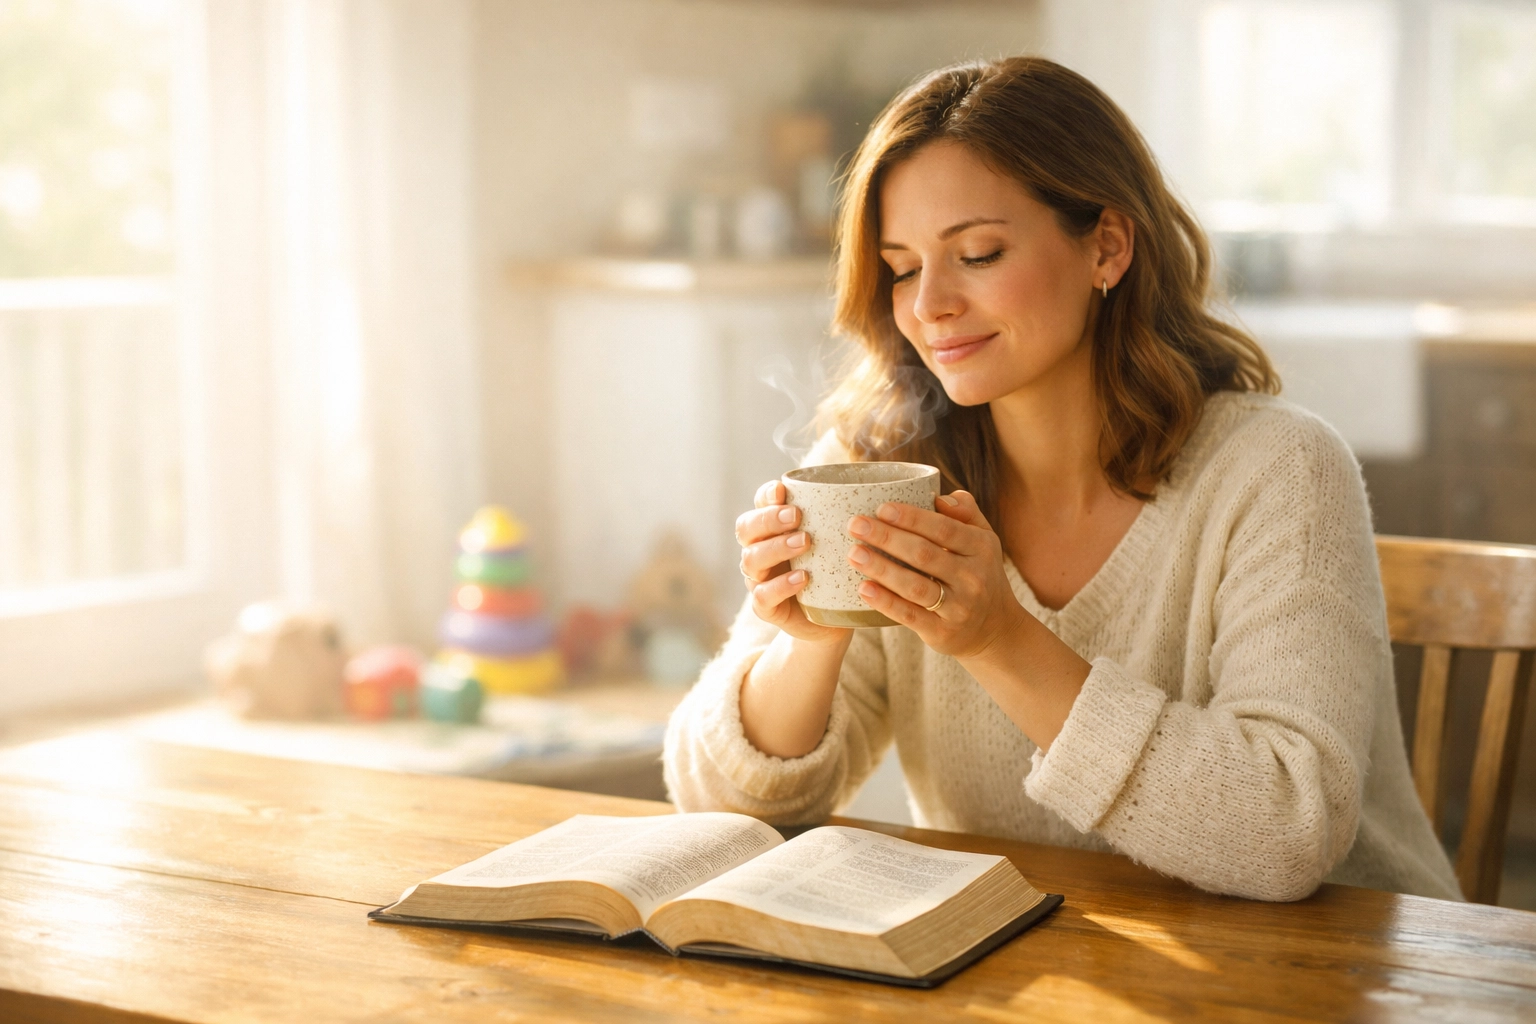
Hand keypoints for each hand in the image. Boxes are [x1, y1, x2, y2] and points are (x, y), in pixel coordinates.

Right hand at [736, 480, 851, 644]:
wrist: (834, 619)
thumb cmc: (835, 572)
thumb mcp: (839, 543)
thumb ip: (841, 520)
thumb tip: (872, 490)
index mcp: (774, 529)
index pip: (760, 503)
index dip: (766, 495)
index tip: (782, 489)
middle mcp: (760, 550)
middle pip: (746, 527)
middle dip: (768, 518)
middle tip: (796, 516)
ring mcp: (759, 579)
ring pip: (751, 559)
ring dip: (776, 547)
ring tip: (805, 542)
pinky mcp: (766, 607)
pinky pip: (763, 595)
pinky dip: (781, 586)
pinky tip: (803, 578)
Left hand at [845, 490, 1025, 660]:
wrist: (995, 628)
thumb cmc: (979, 572)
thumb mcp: (984, 539)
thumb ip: (965, 512)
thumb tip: (938, 497)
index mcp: (981, 548)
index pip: (944, 529)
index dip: (912, 518)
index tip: (881, 508)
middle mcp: (972, 578)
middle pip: (924, 554)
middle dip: (887, 538)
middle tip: (855, 524)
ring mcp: (958, 608)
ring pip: (915, 586)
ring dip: (881, 569)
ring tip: (853, 554)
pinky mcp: (942, 632)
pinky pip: (910, 616)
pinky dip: (886, 602)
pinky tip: (863, 588)